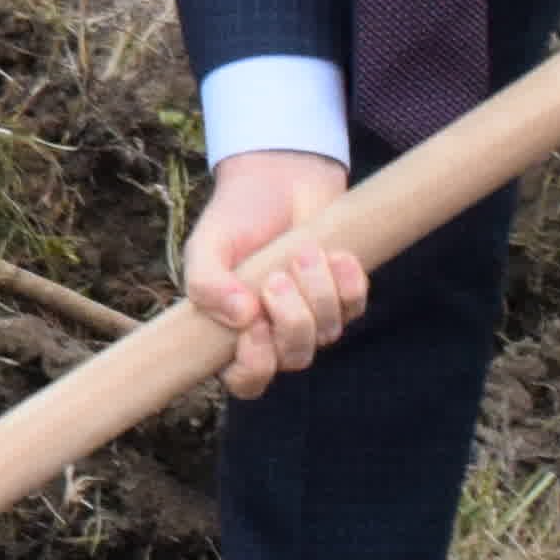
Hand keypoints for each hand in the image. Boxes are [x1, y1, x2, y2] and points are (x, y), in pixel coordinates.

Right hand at [185, 151, 366, 395]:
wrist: (277, 178)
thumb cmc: (236, 217)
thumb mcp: (206, 245)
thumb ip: (205, 284)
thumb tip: (241, 317)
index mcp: (235, 331)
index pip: (247, 381)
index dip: (254, 367)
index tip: (253, 327)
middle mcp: (276, 333)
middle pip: (294, 359)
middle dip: (291, 320)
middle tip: (276, 278)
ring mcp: (313, 316)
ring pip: (327, 333)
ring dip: (317, 292)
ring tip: (304, 251)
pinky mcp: (344, 296)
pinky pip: (355, 307)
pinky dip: (346, 281)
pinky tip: (334, 253)